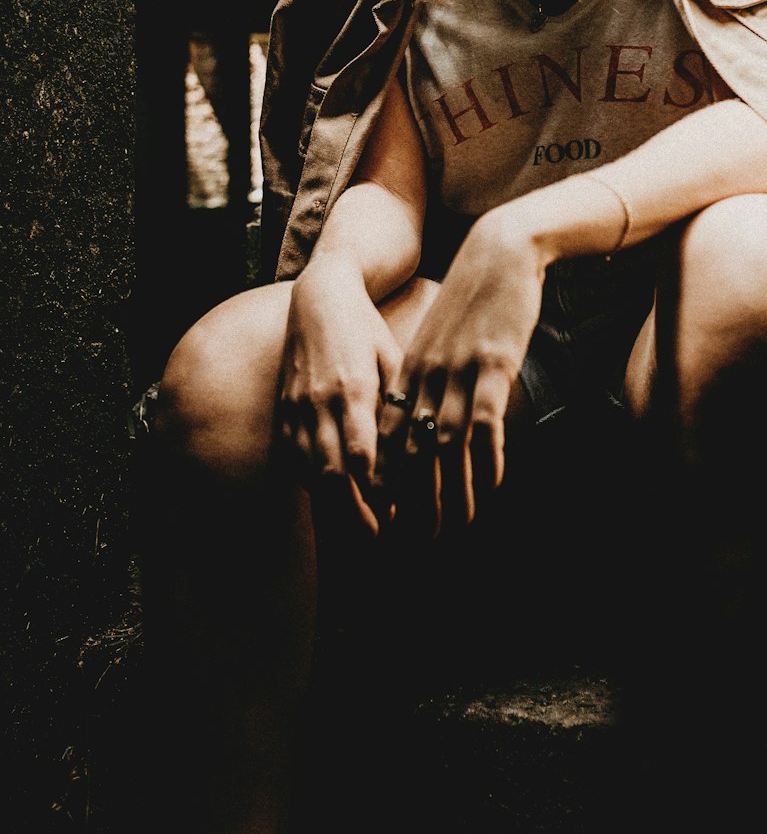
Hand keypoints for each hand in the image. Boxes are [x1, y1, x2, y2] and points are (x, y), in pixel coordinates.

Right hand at [279, 255, 402, 534]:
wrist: (318, 299)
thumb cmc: (365, 329)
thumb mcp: (392, 357)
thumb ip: (400, 402)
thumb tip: (417, 449)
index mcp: (353, 387)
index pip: (360, 453)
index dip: (375, 489)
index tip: (394, 511)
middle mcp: (319, 401)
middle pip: (330, 471)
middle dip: (353, 509)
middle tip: (376, 534)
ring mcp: (296, 406)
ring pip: (307, 470)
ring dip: (330, 502)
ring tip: (357, 524)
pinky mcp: (283, 409)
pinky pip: (292, 456)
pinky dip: (310, 481)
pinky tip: (331, 495)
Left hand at [375, 207, 545, 536]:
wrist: (501, 250)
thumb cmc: (476, 297)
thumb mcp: (442, 338)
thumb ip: (431, 376)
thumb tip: (429, 418)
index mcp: (408, 370)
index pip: (386, 437)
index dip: (385, 482)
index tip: (388, 519)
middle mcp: (424, 375)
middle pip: (408, 452)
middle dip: (412, 502)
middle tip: (419, 541)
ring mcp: (455, 371)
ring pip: (443, 447)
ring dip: (450, 493)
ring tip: (457, 529)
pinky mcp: (489, 364)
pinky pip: (482, 424)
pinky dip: (486, 460)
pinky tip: (493, 487)